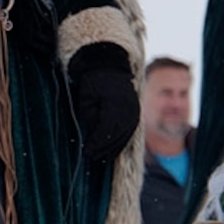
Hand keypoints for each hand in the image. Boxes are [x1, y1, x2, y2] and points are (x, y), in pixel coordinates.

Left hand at [67, 42, 139, 166]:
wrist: (109, 67)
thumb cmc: (92, 83)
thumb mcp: (86, 99)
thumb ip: (90, 118)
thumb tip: (92, 137)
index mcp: (114, 101)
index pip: (106, 127)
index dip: (97, 141)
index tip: (87, 151)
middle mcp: (128, 106)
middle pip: (118, 133)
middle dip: (105, 147)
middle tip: (93, 157)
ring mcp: (135, 108)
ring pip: (127, 133)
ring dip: (115, 147)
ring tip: (103, 157)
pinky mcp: (136, 110)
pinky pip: (132, 129)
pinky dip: (123, 140)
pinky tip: (114, 148)